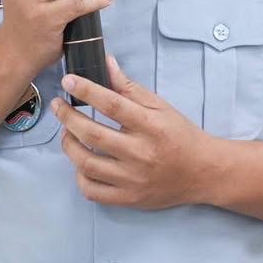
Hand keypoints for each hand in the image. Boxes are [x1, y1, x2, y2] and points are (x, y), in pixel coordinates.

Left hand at [52, 55, 214, 209]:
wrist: (204, 172)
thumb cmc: (180, 135)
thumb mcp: (160, 106)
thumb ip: (130, 88)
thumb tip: (106, 63)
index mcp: (151, 126)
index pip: (112, 105)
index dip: (86, 91)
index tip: (68, 81)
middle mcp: (141, 154)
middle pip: (93, 135)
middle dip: (68, 117)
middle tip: (58, 106)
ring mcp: (133, 180)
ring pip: (87, 164)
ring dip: (69, 144)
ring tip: (66, 131)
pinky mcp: (129, 199)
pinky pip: (92, 191)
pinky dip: (79, 175)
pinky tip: (80, 162)